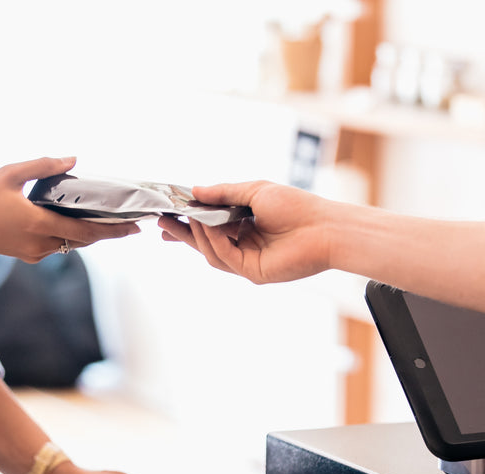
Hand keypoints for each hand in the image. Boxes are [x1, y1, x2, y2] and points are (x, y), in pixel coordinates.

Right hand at [0, 157, 139, 262]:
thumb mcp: (9, 174)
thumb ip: (44, 166)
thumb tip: (74, 158)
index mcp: (38, 224)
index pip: (86, 232)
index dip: (114, 231)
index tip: (135, 228)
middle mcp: (40, 243)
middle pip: (84, 241)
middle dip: (108, 233)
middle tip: (131, 224)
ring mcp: (33, 253)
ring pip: (71, 244)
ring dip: (88, 233)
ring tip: (108, 219)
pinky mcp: (26, 255)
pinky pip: (56, 245)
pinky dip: (69, 234)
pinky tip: (75, 220)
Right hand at [158, 180, 333, 283]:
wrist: (324, 227)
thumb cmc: (297, 207)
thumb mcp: (254, 191)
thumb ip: (223, 192)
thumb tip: (195, 191)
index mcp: (244, 227)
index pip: (208, 228)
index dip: (186, 223)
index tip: (167, 215)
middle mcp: (243, 246)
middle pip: (204, 243)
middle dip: (181, 233)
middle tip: (160, 222)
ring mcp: (247, 261)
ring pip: (211, 252)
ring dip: (195, 235)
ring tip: (183, 217)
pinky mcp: (253, 272)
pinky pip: (225, 256)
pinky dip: (213, 240)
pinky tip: (207, 225)